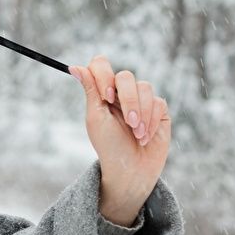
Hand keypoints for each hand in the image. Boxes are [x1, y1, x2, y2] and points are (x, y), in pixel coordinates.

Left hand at [69, 55, 170, 220]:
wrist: (131, 169)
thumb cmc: (109, 146)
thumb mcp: (96, 117)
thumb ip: (91, 90)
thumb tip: (74, 67)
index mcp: (102, 92)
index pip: (101, 65)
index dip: (104, 75)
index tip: (106, 97)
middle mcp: (122, 93)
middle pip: (126, 76)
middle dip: (128, 100)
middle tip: (128, 122)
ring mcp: (141, 100)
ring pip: (145, 88)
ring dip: (141, 114)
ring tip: (136, 134)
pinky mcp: (159, 110)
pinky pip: (159, 103)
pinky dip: (152, 121)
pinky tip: (145, 136)